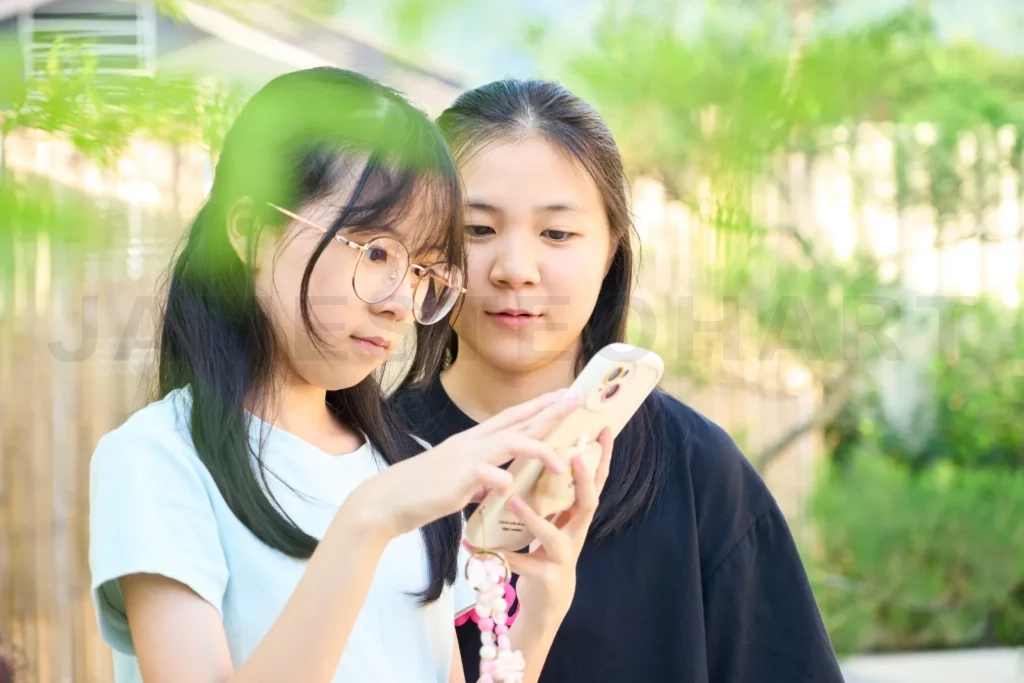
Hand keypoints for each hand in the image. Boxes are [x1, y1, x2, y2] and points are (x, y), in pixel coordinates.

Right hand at [349, 388, 583, 538]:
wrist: (385, 501)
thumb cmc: (419, 492)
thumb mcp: (457, 480)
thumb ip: (480, 477)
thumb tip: (499, 482)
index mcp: (472, 441)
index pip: (511, 417)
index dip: (538, 406)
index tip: (562, 395)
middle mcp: (472, 443)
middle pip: (518, 421)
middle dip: (550, 411)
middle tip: (577, 399)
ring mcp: (465, 458)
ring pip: (511, 442)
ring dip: (540, 448)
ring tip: (564, 462)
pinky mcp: (458, 479)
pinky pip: (490, 477)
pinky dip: (505, 481)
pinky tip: (514, 490)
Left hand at [503, 427, 612, 626]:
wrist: (548, 600)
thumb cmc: (550, 550)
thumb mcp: (558, 518)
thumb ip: (556, 491)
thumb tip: (550, 450)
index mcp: (578, 514)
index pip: (596, 481)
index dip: (603, 456)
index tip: (605, 427)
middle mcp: (577, 533)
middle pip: (588, 504)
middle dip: (583, 480)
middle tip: (573, 456)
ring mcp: (563, 556)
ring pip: (552, 536)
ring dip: (534, 517)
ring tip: (513, 500)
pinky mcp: (545, 577)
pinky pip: (521, 564)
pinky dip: (501, 555)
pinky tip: (480, 546)